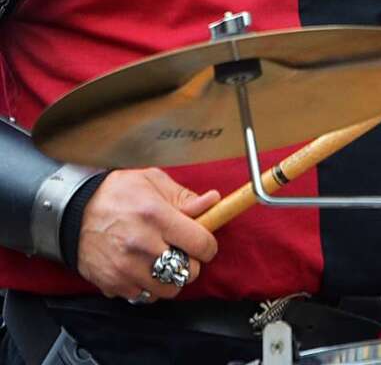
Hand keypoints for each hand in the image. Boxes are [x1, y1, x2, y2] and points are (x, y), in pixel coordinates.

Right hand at [77, 167, 220, 301]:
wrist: (72, 212)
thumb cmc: (115, 193)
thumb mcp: (151, 181)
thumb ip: (183, 196)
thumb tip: (212, 202)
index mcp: (155, 215)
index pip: (200, 243)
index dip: (208, 244)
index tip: (204, 241)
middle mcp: (142, 245)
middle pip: (188, 271)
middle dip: (191, 261)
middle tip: (182, 249)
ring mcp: (126, 269)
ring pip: (169, 289)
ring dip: (171, 276)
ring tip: (163, 259)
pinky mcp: (113, 284)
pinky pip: (145, 296)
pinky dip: (149, 286)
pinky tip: (143, 267)